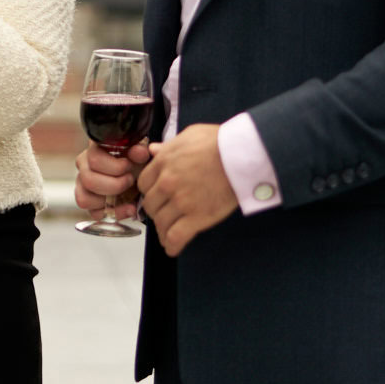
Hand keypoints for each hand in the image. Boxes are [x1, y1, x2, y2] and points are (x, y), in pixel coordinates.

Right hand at [75, 141, 149, 219]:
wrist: (138, 175)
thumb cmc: (135, 162)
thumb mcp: (139, 154)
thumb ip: (140, 152)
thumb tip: (139, 152)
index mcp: (93, 151)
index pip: (94, 159)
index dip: (115, 166)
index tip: (129, 166)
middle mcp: (84, 168)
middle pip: (88, 180)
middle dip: (115, 184)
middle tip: (130, 180)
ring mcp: (83, 186)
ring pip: (85, 199)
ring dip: (110, 200)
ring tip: (128, 194)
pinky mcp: (89, 203)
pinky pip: (94, 213)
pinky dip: (116, 213)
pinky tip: (129, 207)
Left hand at [138, 123, 236, 255]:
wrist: (241, 155)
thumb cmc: (219, 142)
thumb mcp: (189, 135)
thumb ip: (168, 146)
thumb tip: (153, 150)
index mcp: (163, 163)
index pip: (144, 184)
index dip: (150, 191)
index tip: (156, 196)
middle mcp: (167, 183)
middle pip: (151, 204)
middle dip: (156, 210)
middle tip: (164, 214)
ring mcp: (181, 202)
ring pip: (161, 222)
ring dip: (162, 229)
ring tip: (167, 233)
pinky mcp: (197, 218)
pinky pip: (176, 237)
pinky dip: (171, 245)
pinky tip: (171, 248)